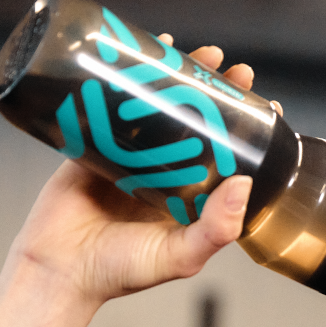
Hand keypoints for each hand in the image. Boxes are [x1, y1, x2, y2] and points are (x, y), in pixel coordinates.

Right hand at [6, 41, 257, 307]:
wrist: (57, 272)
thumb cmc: (120, 271)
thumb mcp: (179, 256)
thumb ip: (215, 230)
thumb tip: (244, 184)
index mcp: (190, 197)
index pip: (228, 155)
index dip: (248, 131)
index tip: (268, 107)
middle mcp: (165, 173)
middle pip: (199, 123)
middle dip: (219, 94)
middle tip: (237, 71)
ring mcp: (131, 157)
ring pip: (162, 109)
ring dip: (181, 78)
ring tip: (204, 54)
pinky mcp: (96, 145)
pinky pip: (115, 105)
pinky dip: (129, 79)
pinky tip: (144, 55)